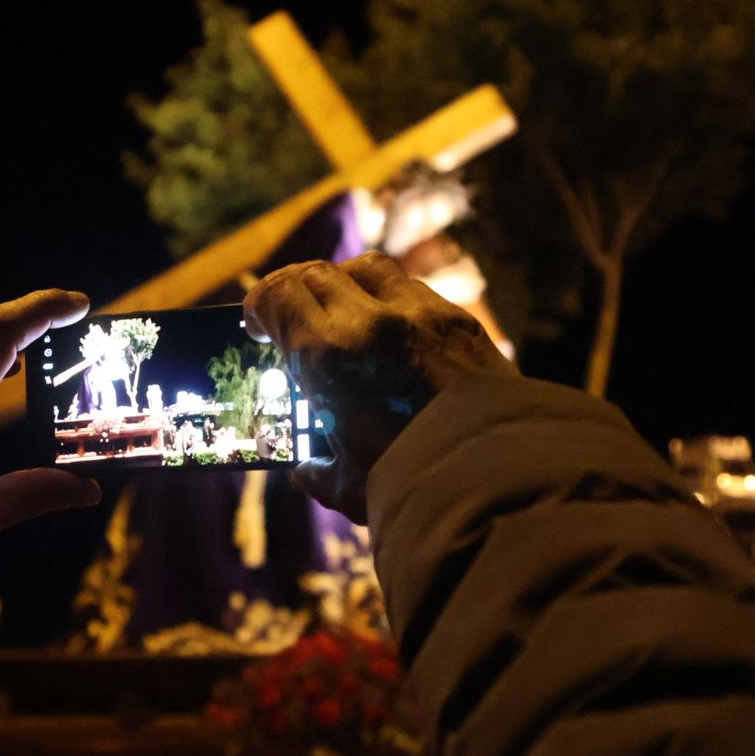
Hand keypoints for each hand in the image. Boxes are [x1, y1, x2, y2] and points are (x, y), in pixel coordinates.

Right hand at [244, 252, 516, 522]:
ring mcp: (419, 314)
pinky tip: (391, 328)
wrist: (497, 478)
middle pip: (316, 274)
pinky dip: (391, 299)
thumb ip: (317, 469)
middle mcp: (369, 321)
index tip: (257, 324)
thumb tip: (307, 470)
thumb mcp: (346, 485)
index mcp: (327, 355)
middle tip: (289, 314)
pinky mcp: (459, 320)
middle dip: (294, 290)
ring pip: (366, 269)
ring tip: (340, 311)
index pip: (279, 296)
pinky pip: (412, 289)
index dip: (261, 304)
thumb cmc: (412, 486)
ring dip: (344, 283)